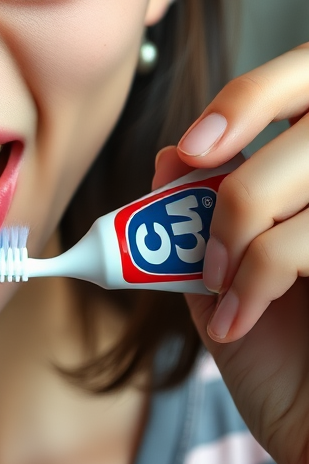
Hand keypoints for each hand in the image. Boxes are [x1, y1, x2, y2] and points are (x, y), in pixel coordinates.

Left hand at [152, 43, 308, 463]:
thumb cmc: (285, 369)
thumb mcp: (228, 284)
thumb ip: (203, 221)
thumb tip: (168, 156)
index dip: (253, 94)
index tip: (191, 146)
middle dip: (245, 133)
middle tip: (198, 181)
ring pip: (307, 165)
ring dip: (241, 219)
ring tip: (220, 286)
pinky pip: (303, 237)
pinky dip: (257, 272)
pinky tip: (240, 321)